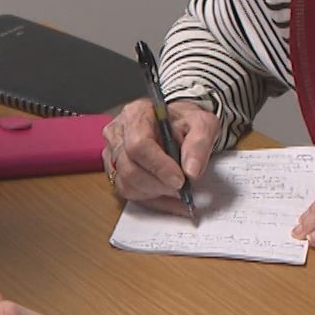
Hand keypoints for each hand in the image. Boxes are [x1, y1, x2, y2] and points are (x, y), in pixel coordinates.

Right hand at [103, 98, 219, 215]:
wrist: (178, 126)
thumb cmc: (185, 122)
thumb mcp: (202, 124)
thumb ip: (199, 143)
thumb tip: (191, 171)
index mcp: (136, 114)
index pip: (138, 145)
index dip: (159, 166)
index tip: (180, 180)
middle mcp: (118, 132)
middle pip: (129, 168)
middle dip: (159, 184)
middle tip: (182, 188)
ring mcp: (112, 153)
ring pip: (126, 184)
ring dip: (155, 193)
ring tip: (177, 191)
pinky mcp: (114, 171)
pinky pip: (128, 194)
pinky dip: (152, 200)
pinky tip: (170, 198)